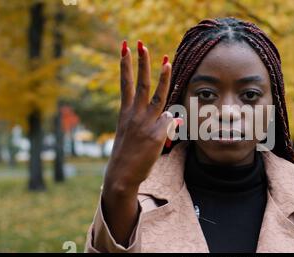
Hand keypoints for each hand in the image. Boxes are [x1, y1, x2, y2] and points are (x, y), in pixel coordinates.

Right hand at [104, 40, 180, 196]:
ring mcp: (146, 124)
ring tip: (167, 61)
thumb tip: (172, 116)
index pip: (125, 84)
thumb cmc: (127, 155)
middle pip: (140, 84)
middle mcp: (135, 115)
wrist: (121, 176)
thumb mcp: (132, 134)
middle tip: (142, 44)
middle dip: (141, 63)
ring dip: (163, 78)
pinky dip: (170, 128)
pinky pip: (170, 125)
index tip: (125, 48)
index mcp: (126, 113)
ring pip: (158, 97)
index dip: (125, 65)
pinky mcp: (156, 135)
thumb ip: (150, 122)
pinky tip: (163, 139)